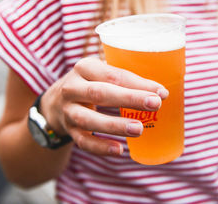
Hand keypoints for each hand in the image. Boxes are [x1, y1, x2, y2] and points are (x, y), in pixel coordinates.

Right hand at [40, 57, 168, 155]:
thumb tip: (161, 92)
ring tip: (139, 129)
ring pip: (89, 119)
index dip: (138, 84)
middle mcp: (72, 88)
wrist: (56, 102)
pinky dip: (100, 147)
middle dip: (129, 99)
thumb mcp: (102, 73)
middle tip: (154, 104)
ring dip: (115, 125)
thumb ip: (126, 79)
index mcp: (84, 67)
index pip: (113, 75)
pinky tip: (119, 150)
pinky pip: (83, 141)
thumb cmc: (91, 84)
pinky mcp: (69, 130)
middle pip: (100, 93)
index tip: (161, 92)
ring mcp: (68, 111)